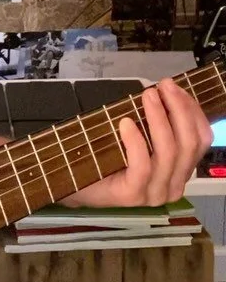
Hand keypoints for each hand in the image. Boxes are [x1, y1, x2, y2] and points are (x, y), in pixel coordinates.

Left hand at [60, 78, 211, 208]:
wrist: (80, 186)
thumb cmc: (111, 158)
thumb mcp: (141, 138)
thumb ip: (159, 124)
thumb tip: (166, 92)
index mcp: (181, 171)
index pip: (201, 140)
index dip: (192, 110)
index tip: (175, 88)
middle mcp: (173, 185)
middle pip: (188, 144)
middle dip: (178, 109)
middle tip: (163, 86)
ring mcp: (154, 193)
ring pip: (168, 152)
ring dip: (159, 118)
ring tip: (148, 96)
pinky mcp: (133, 195)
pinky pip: (142, 164)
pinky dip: (136, 140)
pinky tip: (125, 122)